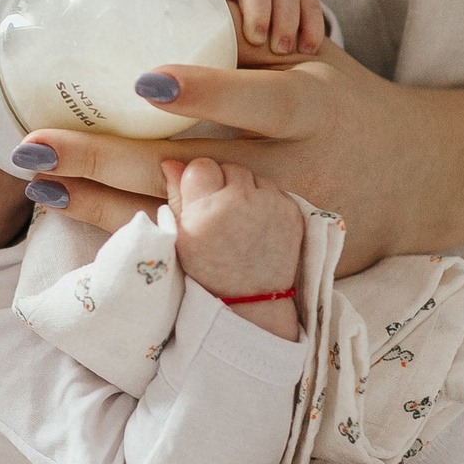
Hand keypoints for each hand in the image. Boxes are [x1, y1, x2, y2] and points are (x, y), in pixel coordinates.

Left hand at [36, 40, 429, 267]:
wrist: (414, 183)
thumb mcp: (313, 60)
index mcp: (313, 110)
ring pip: (180, 225)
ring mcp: (279, 228)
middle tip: (35, 146)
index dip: (204, 93)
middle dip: (107, 160)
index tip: (142, 77)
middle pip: (196, 172)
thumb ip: (248, 38)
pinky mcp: (268, 266)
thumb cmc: (346, 103)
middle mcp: (297, 174)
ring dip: (101, 206)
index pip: (259, 101)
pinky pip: (190, 256)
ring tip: (40, 185)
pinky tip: (80, 217)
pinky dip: (132, 237)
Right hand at [163, 156, 301, 335]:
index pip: (201, 165)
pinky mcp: (293, 212)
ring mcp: (272, 206)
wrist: (251, 301)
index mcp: (207, 211)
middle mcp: (242, 203)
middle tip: (220, 214)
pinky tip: (258, 225)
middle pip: (229, 167)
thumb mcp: (180, 238)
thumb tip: (170, 162)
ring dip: (246, 191)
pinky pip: (275, 190)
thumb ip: (176, 196)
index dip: (198, 180)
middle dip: (223, 185)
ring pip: (254, 177)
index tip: (200, 201)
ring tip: (240, 221)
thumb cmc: (208, 271)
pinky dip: (266, 202)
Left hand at [209, 0, 326, 58]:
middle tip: (257, 39)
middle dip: (258, 10)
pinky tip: (308, 47)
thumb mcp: (215, 46)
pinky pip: (309, 2)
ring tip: (283, 50)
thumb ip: (200, 46)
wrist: (273, 54)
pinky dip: (311, 24)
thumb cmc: (233, 53)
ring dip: (285, 21)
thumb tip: (168, 75)